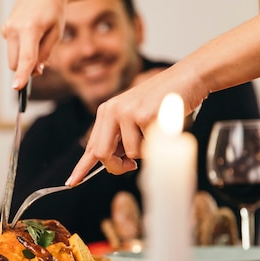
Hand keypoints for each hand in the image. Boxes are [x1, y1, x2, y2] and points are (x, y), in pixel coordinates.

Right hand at [1, 0, 71, 89]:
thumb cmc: (54, 12)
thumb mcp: (57, 33)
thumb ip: (45, 54)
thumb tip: (35, 71)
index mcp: (31, 28)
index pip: (26, 57)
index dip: (22, 74)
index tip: (17, 88)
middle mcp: (15, 28)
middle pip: (16, 63)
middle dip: (27, 68)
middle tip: (42, 61)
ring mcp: (7, 27)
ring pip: (13, 58)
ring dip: (24, 58)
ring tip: (37, 41)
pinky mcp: (5, 28)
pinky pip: (12, 49)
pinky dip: (21, 48)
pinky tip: (30, 33)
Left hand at [67, 65, 205, 184]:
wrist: (186, 78)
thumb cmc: (162, 101)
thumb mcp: (134, 118)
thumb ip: (120, 139)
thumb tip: (113, 166)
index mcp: (106, 111)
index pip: (91, 145)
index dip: (82, 167)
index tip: (72, 182)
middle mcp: (112, 111)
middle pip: (102, 154)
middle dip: (116, 167)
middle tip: (128, 167)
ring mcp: (126, 113)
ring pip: (130, 154)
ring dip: (144, 151)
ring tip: (154, 131)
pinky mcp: (143, 117)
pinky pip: (146, 147)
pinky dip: (156, 144)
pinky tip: (163, 125)